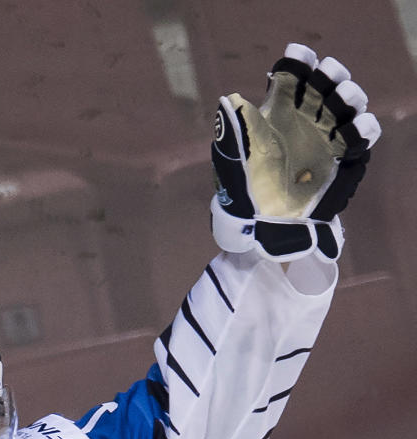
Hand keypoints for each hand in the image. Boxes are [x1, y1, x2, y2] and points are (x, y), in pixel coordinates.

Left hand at [210, 44, 380, 261]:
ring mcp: (329, 134)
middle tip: (326, 74)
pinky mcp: (345, 157)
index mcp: (280, 109)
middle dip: (330, 73)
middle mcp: (307, 116)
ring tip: (340, 100)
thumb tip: (229, 100)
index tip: (295, 58)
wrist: (262, 225)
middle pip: (327, 81)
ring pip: (350, 102)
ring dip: (349, 95)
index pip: (294, 75)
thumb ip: (233, 130)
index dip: (298, 61)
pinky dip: (364, 128)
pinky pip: (364, 136)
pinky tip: (354, 130)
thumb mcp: (233, 160)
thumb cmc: (244, 188)